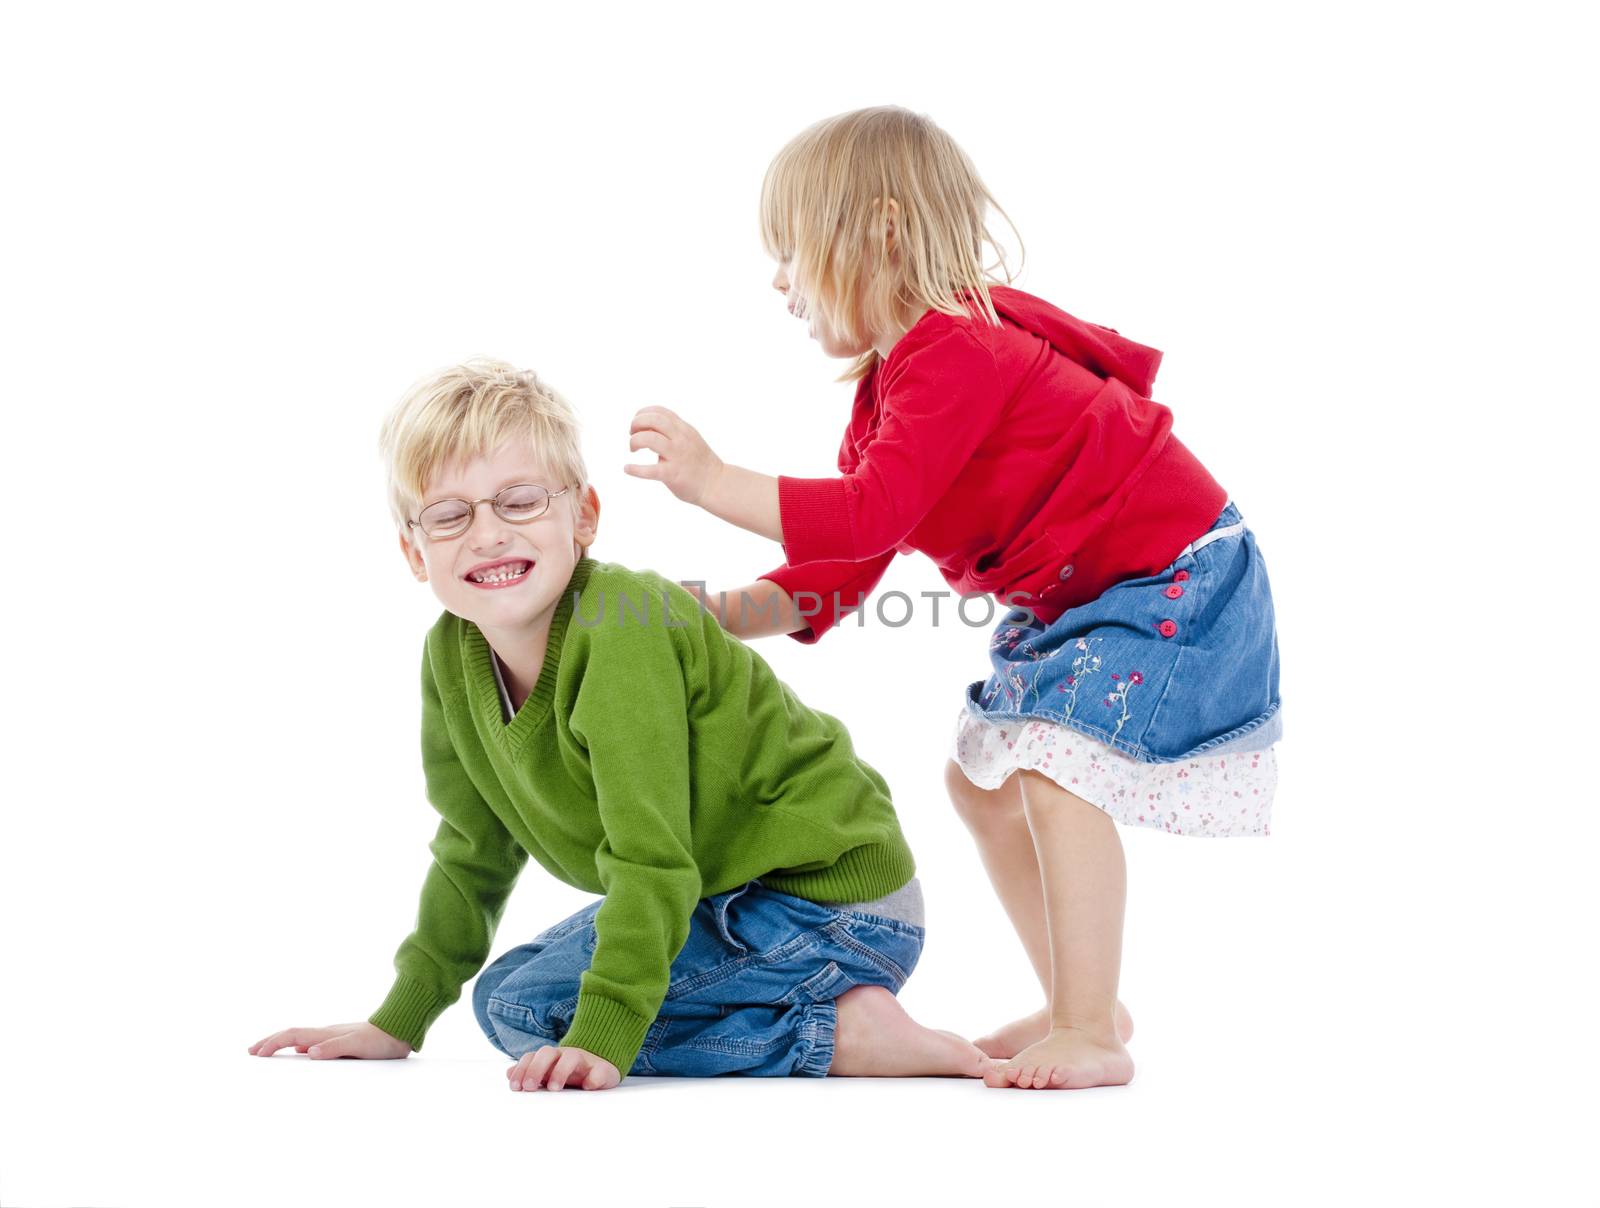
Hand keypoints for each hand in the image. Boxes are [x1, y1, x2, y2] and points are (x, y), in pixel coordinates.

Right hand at [248, 1020, 411, 1059]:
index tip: (256, 1053)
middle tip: (251, 1051)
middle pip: (292, 1035)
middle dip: (270, 1041)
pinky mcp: (342, 1042)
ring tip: (268, 1052)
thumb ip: (334, 1048)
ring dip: (282, 1044)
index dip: (273, 1043)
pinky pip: (313, 1044)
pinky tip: (301, 1056)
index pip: (293, 1035)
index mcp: (327, 1034)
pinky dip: (298, 1048)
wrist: (402, 1029)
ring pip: (301, 1039)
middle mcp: (327, 1033)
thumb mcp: (358, 1046)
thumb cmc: (381, 1040)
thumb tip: (307, 1052)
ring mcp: (334, 1036)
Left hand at [506, 1044, 620, 1091]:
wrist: (603, 1064)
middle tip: (530, 1087)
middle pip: (547, 1053)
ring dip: (561, 1071)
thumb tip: (508, 1073)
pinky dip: (593, 1078)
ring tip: (554, 1088)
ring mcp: (585, 1061)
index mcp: (551, 1058)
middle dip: (536, 1068)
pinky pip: (599, 1070)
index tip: (516, 1088)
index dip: (522, 1070)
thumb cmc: (570, 1072)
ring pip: (572, 1056)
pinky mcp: (603, 1070)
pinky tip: (587, 1087)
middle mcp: (565, 1056)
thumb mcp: (548, 1072)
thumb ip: (529, 1071)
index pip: (532, 1057)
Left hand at [625, 406, 722, 504]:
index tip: (638, 425)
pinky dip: (635, 469)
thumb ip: (673, 431)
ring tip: (633, 449)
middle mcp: (680, 439)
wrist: (716, 484)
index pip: (659, 411)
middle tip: (632, 434)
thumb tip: (649, 426)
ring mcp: (677, 456)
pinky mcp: (673, 474)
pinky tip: (628, 469)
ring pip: (650, 439)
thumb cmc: (699, 463)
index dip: (643, 414)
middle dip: (636, 423)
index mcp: (683, 429)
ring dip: (635, 441)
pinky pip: (650, 470)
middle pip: (653, 419)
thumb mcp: (689, 438)